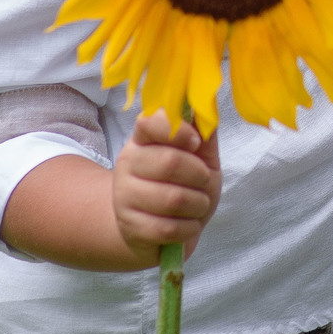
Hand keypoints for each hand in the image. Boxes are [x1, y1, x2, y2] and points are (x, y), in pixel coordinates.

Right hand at [112, 111, 221, 264]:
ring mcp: (124, 197)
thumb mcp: (201, 158)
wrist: (158, 229)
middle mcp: (127, 164)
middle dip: (200, 176)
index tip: (196, 142)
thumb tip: (209, 104)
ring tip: (197, 205)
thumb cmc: (184, 185)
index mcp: (143, 140)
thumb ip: (205, 133)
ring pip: (173, 199)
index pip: (149, 121)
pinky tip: (187, 225)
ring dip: (198, 205)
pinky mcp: (130, 227)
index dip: (179, 130)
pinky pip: (169, 228)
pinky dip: (189, 228)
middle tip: (203, 182)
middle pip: (170, 162)